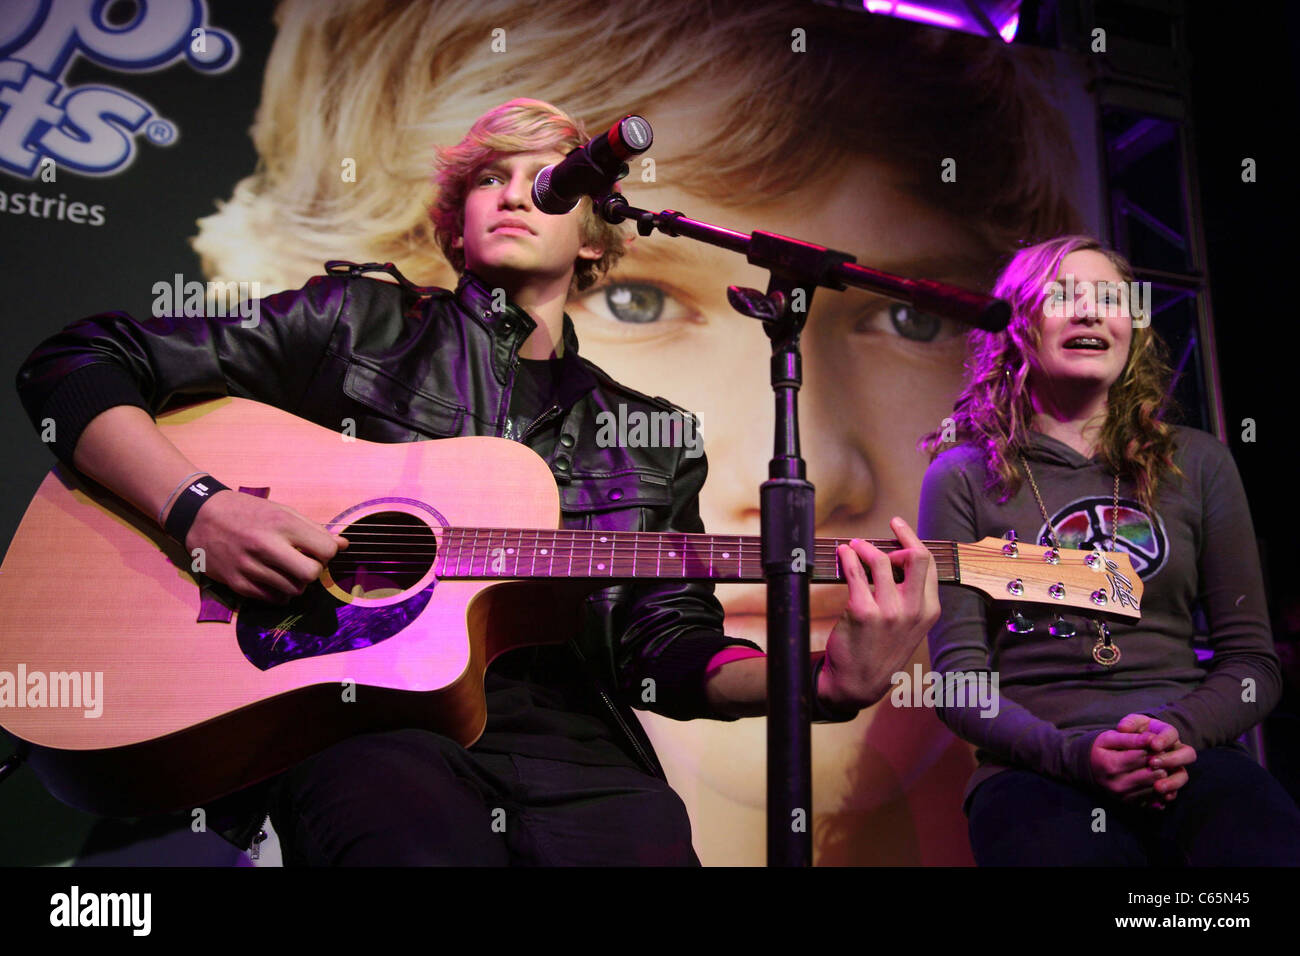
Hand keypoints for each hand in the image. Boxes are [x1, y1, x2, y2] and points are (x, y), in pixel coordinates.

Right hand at [184, 490, 348, 602]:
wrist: (200, 516)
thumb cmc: (247, 512)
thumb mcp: (282, 511)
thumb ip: (314, 529)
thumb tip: (344, 544)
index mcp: (282, 523)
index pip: (326, 550)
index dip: (327, 553)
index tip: (318, 550)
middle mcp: (266, 545)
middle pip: (311, 574)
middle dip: (314, 571)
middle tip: (304, 564)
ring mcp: (249, 566)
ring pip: (294, 590)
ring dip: (297, 583)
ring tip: (287, 570)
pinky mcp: (237, 583)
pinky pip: (273, 599)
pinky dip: (280, 593)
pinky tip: (273, 579)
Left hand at [820, 517, 940, 708]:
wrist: (858, 683)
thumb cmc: (881, 651)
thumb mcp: (909, 628)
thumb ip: (909, 598)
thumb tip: (896, 560)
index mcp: (929, 612)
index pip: (929, 564)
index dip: (913, 540)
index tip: (899, 527)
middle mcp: (913, 610)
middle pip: (915, 557)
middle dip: (900, 536)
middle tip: (885, 530)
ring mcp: (889, 612)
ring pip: (881, 561)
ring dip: (865, 547)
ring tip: (854, 546)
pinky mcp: (863, 612)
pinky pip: (855, 573)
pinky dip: (848, 558)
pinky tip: (843, 554)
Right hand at [1089, 728, 1165, 803]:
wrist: (1088, 768)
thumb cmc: (1101, 749)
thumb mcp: (1109, 738)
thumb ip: (1130, 738)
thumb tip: (1152, 738)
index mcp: (1111, 765)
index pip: (1143, 755)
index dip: (1154, 747)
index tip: (1156, 742)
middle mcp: (1117, 784)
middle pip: (1153, 773)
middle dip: (1161, 762)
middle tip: (1162, 755)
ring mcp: (1124, 796)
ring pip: (1156, 786)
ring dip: (1163, 776)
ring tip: (1160, 765)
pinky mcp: (1130, 804)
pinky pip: (1154, 798)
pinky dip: (1159, 787)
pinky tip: (1156, 777)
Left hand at [1115, 713, 1196, 808]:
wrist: (1131, 749)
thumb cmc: (1132, 733)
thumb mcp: (1130, 724)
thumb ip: (1129, 724)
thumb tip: (1123, 728)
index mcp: (1167, 733)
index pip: (1172, 734)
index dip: (1164, 740)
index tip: (1153, 745)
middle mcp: (1176, 751)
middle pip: (1187, 755)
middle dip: (1170, 760)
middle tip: (1152, 763)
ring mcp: (1176, 768)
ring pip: (1183, 776)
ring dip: (1172, 782)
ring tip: (1158, 786)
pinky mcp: (1170, 784)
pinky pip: (1175, 792)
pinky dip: (1168, 796)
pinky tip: (1159, 801)